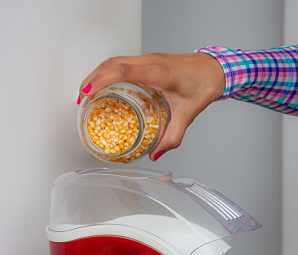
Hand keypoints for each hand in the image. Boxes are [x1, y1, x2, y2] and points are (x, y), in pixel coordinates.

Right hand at [76, 53, 224, 160]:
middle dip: (92, 78)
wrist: (216, 68)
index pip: (124, 71)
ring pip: (116, 60)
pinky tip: (105, 84)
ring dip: (98, 73)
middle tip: (81, 97)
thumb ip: (172, 136)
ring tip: (87, 91)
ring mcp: (149, 58)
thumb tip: (156, 153)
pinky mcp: (150, 59)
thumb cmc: (204, 85)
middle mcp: (151, 61)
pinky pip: (123, 61)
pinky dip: (108, 71)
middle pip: (113, 63)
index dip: (102, 79)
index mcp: (160, 73)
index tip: (87, 92)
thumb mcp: (188, 114)